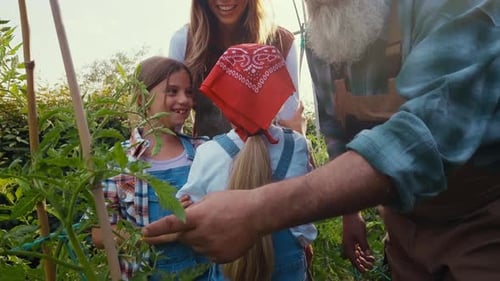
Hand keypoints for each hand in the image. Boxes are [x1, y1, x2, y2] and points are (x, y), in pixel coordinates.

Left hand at [142, 190, 260, 262]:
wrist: (257, 214)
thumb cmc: (234, 201)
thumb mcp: (210, 199)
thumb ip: (195, 210)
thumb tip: (184, 218)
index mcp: (198, 216)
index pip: (172, 224)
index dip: (156, 230)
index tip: (144, 234)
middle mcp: (202, 234)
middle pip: (182, 238)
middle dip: (186, 231)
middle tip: (199, 223)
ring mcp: (211, 248)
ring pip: (196, 246)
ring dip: (200, 238)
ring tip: (218, 227)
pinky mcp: (220, 257)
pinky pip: (208, 254)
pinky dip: (212, 246)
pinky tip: (225, 236)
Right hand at [277, 101, 305, 133]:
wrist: (297, 138)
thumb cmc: (292, 129)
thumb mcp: (285, 124)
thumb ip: (281, 121)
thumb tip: (277, 120)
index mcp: (299, 115)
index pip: (301, 107)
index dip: (301, 103)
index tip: (301, 101)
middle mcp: (303, 118)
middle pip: (302, 114)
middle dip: (298, 113)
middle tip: (294, 113)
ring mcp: (305, 124)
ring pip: (302, 120)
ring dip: (299, 120)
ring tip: (294, 121)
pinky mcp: (305, 129)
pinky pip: (302, 125)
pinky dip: (299, 125)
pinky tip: (295, 127)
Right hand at [342, 213, 374, 271]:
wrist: (351, 213)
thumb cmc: (355, 224)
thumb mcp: (361, 235)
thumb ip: (364, 245)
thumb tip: (368, 255)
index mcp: (347, 245)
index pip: (353, 259)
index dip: (358, 266)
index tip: (364, 271)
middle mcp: (348, 245)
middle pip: (355, 257)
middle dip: (363, 262)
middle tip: (371, 267)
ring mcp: (350, 242)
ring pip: (357, 253)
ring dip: (364, 257)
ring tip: (372, 260)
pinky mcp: (353, 238)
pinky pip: (358, 248)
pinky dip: (363, 251)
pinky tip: (369, 254)